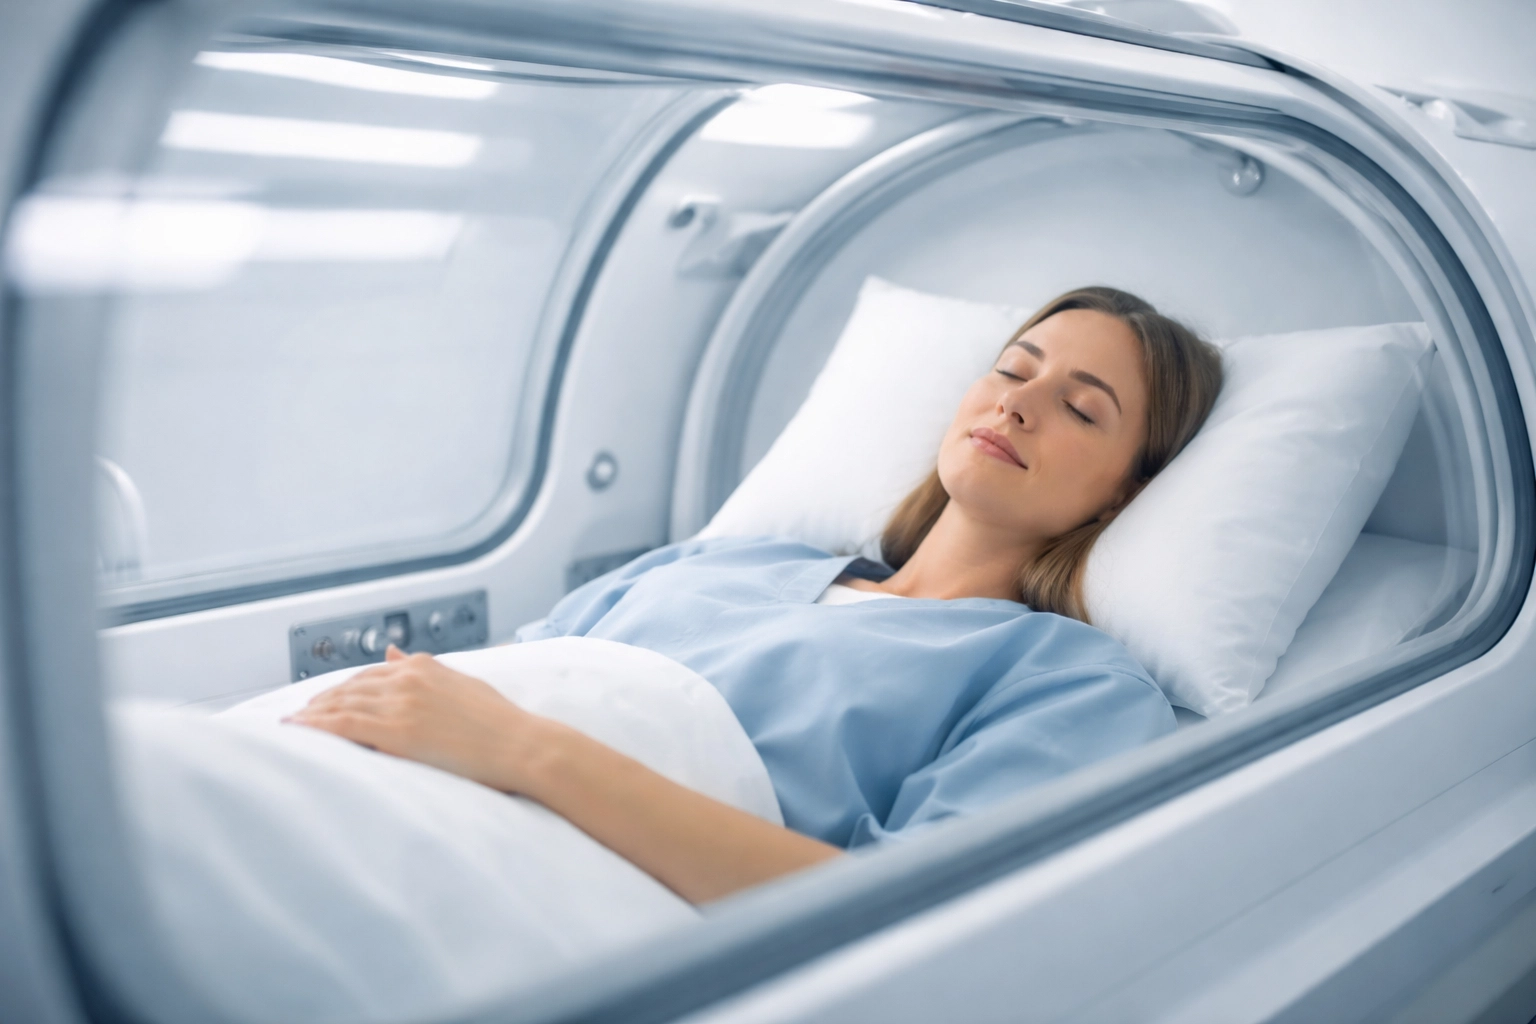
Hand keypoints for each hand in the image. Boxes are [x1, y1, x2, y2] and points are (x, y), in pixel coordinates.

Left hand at [285, 646, 543, 791]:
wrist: (523, 746)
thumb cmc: (502, 723)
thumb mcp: (463, 684)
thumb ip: (425, 668)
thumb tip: (393, 652)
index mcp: (425, 665)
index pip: (370, 672)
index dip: (343, 687)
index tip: (324, 700)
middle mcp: (409, 677)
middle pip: (349, 686)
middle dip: (320, 700)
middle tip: (297, 715)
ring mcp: (402, 703)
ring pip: (341, 703)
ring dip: (311, 713)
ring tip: (291, 725)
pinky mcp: (397, 731)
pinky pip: (344, 725)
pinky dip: (316, 726)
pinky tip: (298, 731)